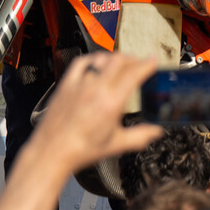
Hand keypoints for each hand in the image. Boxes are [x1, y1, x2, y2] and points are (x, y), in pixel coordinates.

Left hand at [20, 53, 162, 174]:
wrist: (53, 151)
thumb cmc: (82, 150)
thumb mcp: (116, 145)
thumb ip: (140, 136)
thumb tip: (157, 131)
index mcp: (111, 103)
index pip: (134, 74)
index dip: (146, 64)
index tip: (153, 61)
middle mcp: (96, 89)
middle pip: (119, 60)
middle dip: (132, 59)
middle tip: (138, 63)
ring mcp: (80, 84)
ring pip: (101, 59)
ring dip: (114, 58)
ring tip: (120, 63)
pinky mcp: (66, 84)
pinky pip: (81, 63)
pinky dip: (92, 59)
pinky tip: (96, 63)